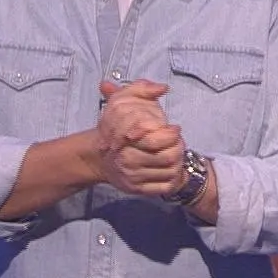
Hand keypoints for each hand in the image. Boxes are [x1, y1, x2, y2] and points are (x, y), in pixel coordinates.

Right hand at [96, 80, 187, 195]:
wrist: (97, 157)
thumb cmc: (114, 127)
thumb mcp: (122, 102)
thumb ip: (142, 89)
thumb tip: (163, 87)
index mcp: (126, 139)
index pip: (156, 140)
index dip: (171, 135)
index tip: (175, 129)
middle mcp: (128, 160)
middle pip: (167, 157)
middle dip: (179, 149)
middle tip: (180, 142)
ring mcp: (133, 176)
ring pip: (168, 172)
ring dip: (179, 163)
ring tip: (178, 154)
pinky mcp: (137, 190)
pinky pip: (163, 187)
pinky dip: (173, 180)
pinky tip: (173, 169)